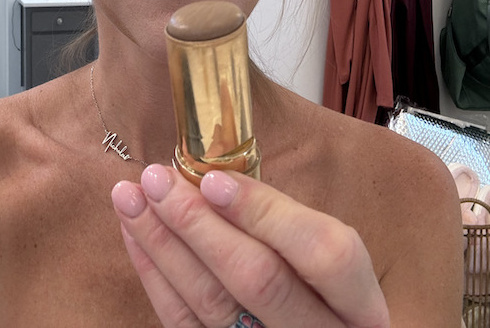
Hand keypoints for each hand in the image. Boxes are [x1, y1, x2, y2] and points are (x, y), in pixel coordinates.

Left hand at [111, 164, 388, 327]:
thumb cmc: (320, 299)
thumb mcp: (330, 267)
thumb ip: (289, 228)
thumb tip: (216, 179)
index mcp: (359, 305)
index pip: (323, 252)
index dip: (265, 213)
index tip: (212, 178)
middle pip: (258, 279)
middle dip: (198, 222)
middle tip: (157, 179)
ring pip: (212, 303)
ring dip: (163, 244)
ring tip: (130, 197)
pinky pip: (184, 325)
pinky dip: (156, 277)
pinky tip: (137, 237)